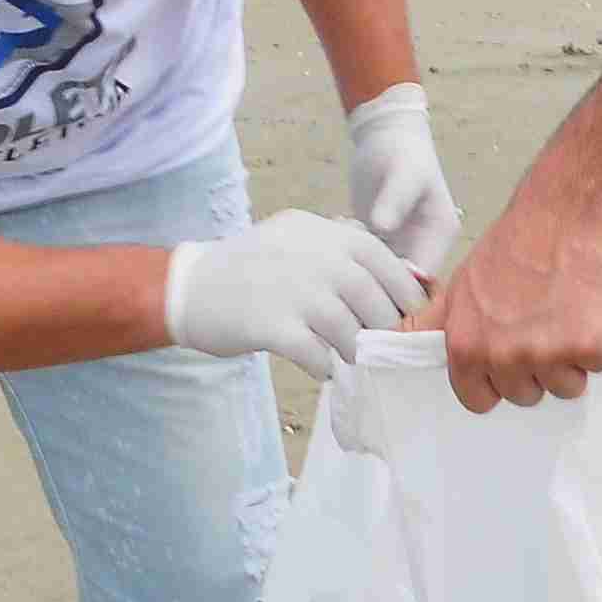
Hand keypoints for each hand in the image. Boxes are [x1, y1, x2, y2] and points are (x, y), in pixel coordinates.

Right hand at [163, 211, 424, 380]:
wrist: (189, 286)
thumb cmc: (249, 267)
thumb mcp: (296, 237)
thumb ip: (341, 248)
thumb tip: (401, 274)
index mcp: (321, 233)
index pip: (381, 257)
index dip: (404, 289)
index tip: (412, 315)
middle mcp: (312, 257)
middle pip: (371, 299)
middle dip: (382, 328)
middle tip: (384, 347)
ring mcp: (292, 291)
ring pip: (348, 331)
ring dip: (355, 351)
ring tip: (352, 359)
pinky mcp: (271, 325)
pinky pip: (317, 355)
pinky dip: (325, 367)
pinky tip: (321, 368)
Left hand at [341, 84, 462, 277]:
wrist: (386, 133)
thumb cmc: (402, 150)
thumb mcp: (403, 171)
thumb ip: (395, 198)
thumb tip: (382, 227)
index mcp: (440, 234)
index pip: (424, 278)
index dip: (397, 287)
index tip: (365, 276)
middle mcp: (425, 245)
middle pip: (403, 285)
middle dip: (374, 280)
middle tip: (348, 259)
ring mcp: (403, 243)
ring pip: (382, 275)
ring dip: (360, 266)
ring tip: (344, 239)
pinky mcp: (381, 239)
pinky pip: (367, 260)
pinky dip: (351, 254)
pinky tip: (339, 232)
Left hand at [419, 201, 601, 410]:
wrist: (565, 218)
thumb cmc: (514, 248)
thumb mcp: (459, 287)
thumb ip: (433, 324)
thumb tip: (395, 340)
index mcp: (468, 348)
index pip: (479, 400)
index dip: (496, 381)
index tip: (507, 359)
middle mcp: (506, 357)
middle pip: (525, 395)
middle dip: (536, 368)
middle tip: (541, 324)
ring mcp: (550, 355)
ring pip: (564, 387)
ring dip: (570, 361)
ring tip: (565, 317)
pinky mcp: (590, 348)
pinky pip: (597, 367)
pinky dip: (599, 345)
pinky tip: (587, 311)